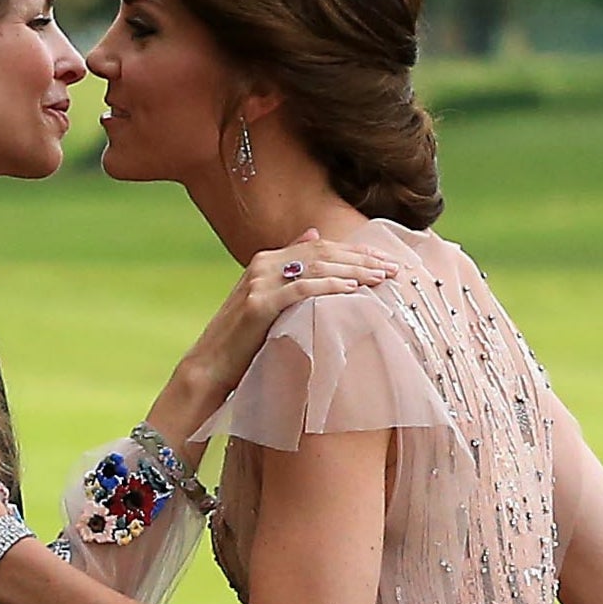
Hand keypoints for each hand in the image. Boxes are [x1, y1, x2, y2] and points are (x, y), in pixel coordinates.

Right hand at [187, 226, 396, 387]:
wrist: (208, 368)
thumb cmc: (241, 341)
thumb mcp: (266, 299)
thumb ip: (289, 268)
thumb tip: (314, 235)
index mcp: (266, 260)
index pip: (320, 246)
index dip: (355, 251)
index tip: (384, 260)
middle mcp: (262, 265)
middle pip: (323, 253)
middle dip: (362, 259)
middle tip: (394, 267)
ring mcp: (259, 282)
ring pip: (317, 267)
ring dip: (354, 271)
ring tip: (381, 278)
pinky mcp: (259, 304)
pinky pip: (302, 289)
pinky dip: (330, 286)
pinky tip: (353, 289)